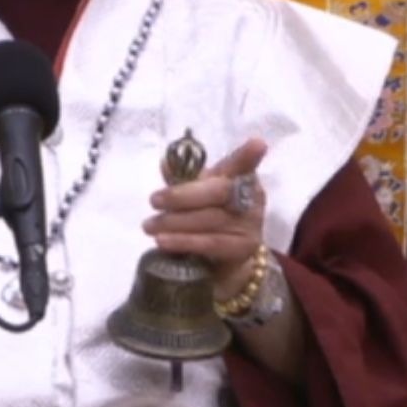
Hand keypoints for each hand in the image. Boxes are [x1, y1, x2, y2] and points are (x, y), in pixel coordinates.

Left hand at [142, 137, 268, 294]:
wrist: (224, 261)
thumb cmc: (209, 218)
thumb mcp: (196, 195)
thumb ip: (183, 180)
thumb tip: (166, 162)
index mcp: (241, 177)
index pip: (242, 164)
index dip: (247, 155)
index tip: (257, 144)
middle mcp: (251, 198)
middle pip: (219, 191)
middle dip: (182, 195)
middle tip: (154, 200)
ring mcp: (251, 224)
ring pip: (210, 219)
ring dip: (174, 222)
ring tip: (149, 226)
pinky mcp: (244, 248)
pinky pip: (210, 243)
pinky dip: (184, 242)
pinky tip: (163, 242)